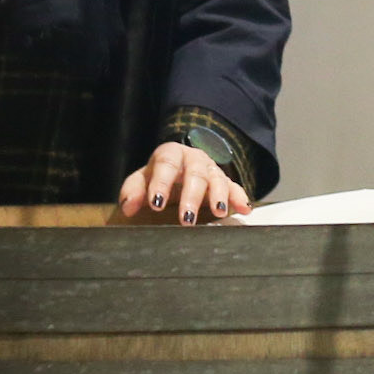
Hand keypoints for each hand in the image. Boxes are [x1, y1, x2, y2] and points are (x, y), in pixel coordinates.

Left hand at [120, 140, 249, 225]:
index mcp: (170, 154)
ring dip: (218, 196)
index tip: (156, 203)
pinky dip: (239, 197)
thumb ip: (133, 190)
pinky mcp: (224, 181)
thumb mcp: (142, 180)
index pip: (166, 164)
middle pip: (195, 173)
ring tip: (218, 212)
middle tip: (187, 219)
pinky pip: (234, 187)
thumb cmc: (157, 177)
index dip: (161, 183)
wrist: (177, 167)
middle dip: (191, 196)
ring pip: (217, 179)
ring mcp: (210, 169)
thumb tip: (129, 207)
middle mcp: (193, 159)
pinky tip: (244, 208)